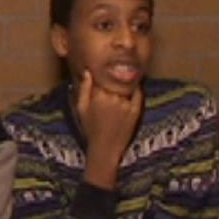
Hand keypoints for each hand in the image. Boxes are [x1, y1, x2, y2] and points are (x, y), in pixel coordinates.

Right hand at [76, 70, 141, 186]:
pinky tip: (132, 87)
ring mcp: (125, 103)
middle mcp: (112, 97)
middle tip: (113, 80)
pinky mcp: (136, 109)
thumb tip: (87, 71)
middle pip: (114, 80)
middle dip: (113, 79)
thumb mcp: (81, 108)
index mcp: (97, 95)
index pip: (102, 76)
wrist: (105, 148)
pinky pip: (137, 92)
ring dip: (124, 83)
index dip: (102, 75)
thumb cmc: (90, 128)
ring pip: (125, 85)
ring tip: (122, 83)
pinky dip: (135, 88)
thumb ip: (83, 89)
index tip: (102, 76)